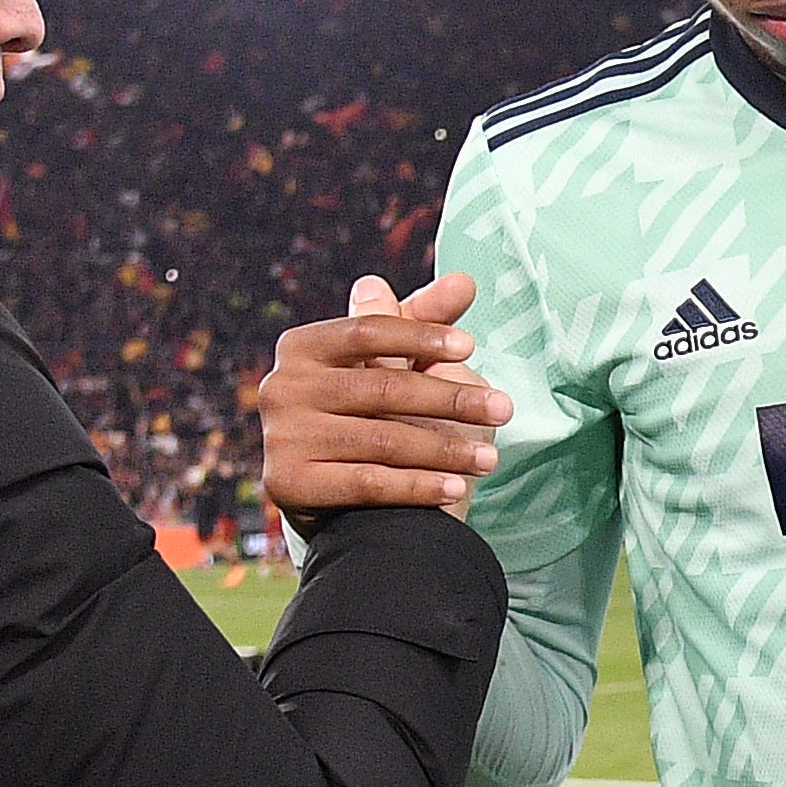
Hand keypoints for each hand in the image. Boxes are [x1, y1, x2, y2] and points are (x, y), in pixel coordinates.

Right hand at [258, 271, 509, 526]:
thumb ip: (423, 324)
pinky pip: (368, 482)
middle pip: (382, 386)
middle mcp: (282, 387)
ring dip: (446, 450)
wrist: (337, 505)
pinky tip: (455, 487)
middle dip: (451, 399)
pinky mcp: (288, 484)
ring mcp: (283, 436)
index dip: (420, 335)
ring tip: (489, 458)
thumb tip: (464, 280)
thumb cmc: (371, 418)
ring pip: (382, 438)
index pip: (367, 330)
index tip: (469, 347)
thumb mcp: (392, 366)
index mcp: (301, 347)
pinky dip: (418, 486)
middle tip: (503, 409)